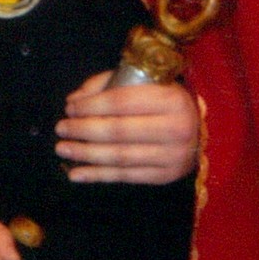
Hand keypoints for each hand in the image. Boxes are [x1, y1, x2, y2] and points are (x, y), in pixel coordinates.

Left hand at [57, 71, 199, 184]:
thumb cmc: (161, 101)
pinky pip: (125, 176)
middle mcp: (176, 128)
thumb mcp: (142, 83)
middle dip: (84, 130)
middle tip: (61, 128)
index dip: (91, 106)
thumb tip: (74, 101)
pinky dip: (97, 175)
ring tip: (63, 149)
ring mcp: (172, 156)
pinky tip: (76, 173)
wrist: (197, 130)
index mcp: (170, 99)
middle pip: (119, 131)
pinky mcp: (165, 176)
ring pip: (120, 156)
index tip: (70, 108)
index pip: (122, 101)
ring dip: (86, 154)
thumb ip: (107, 85)